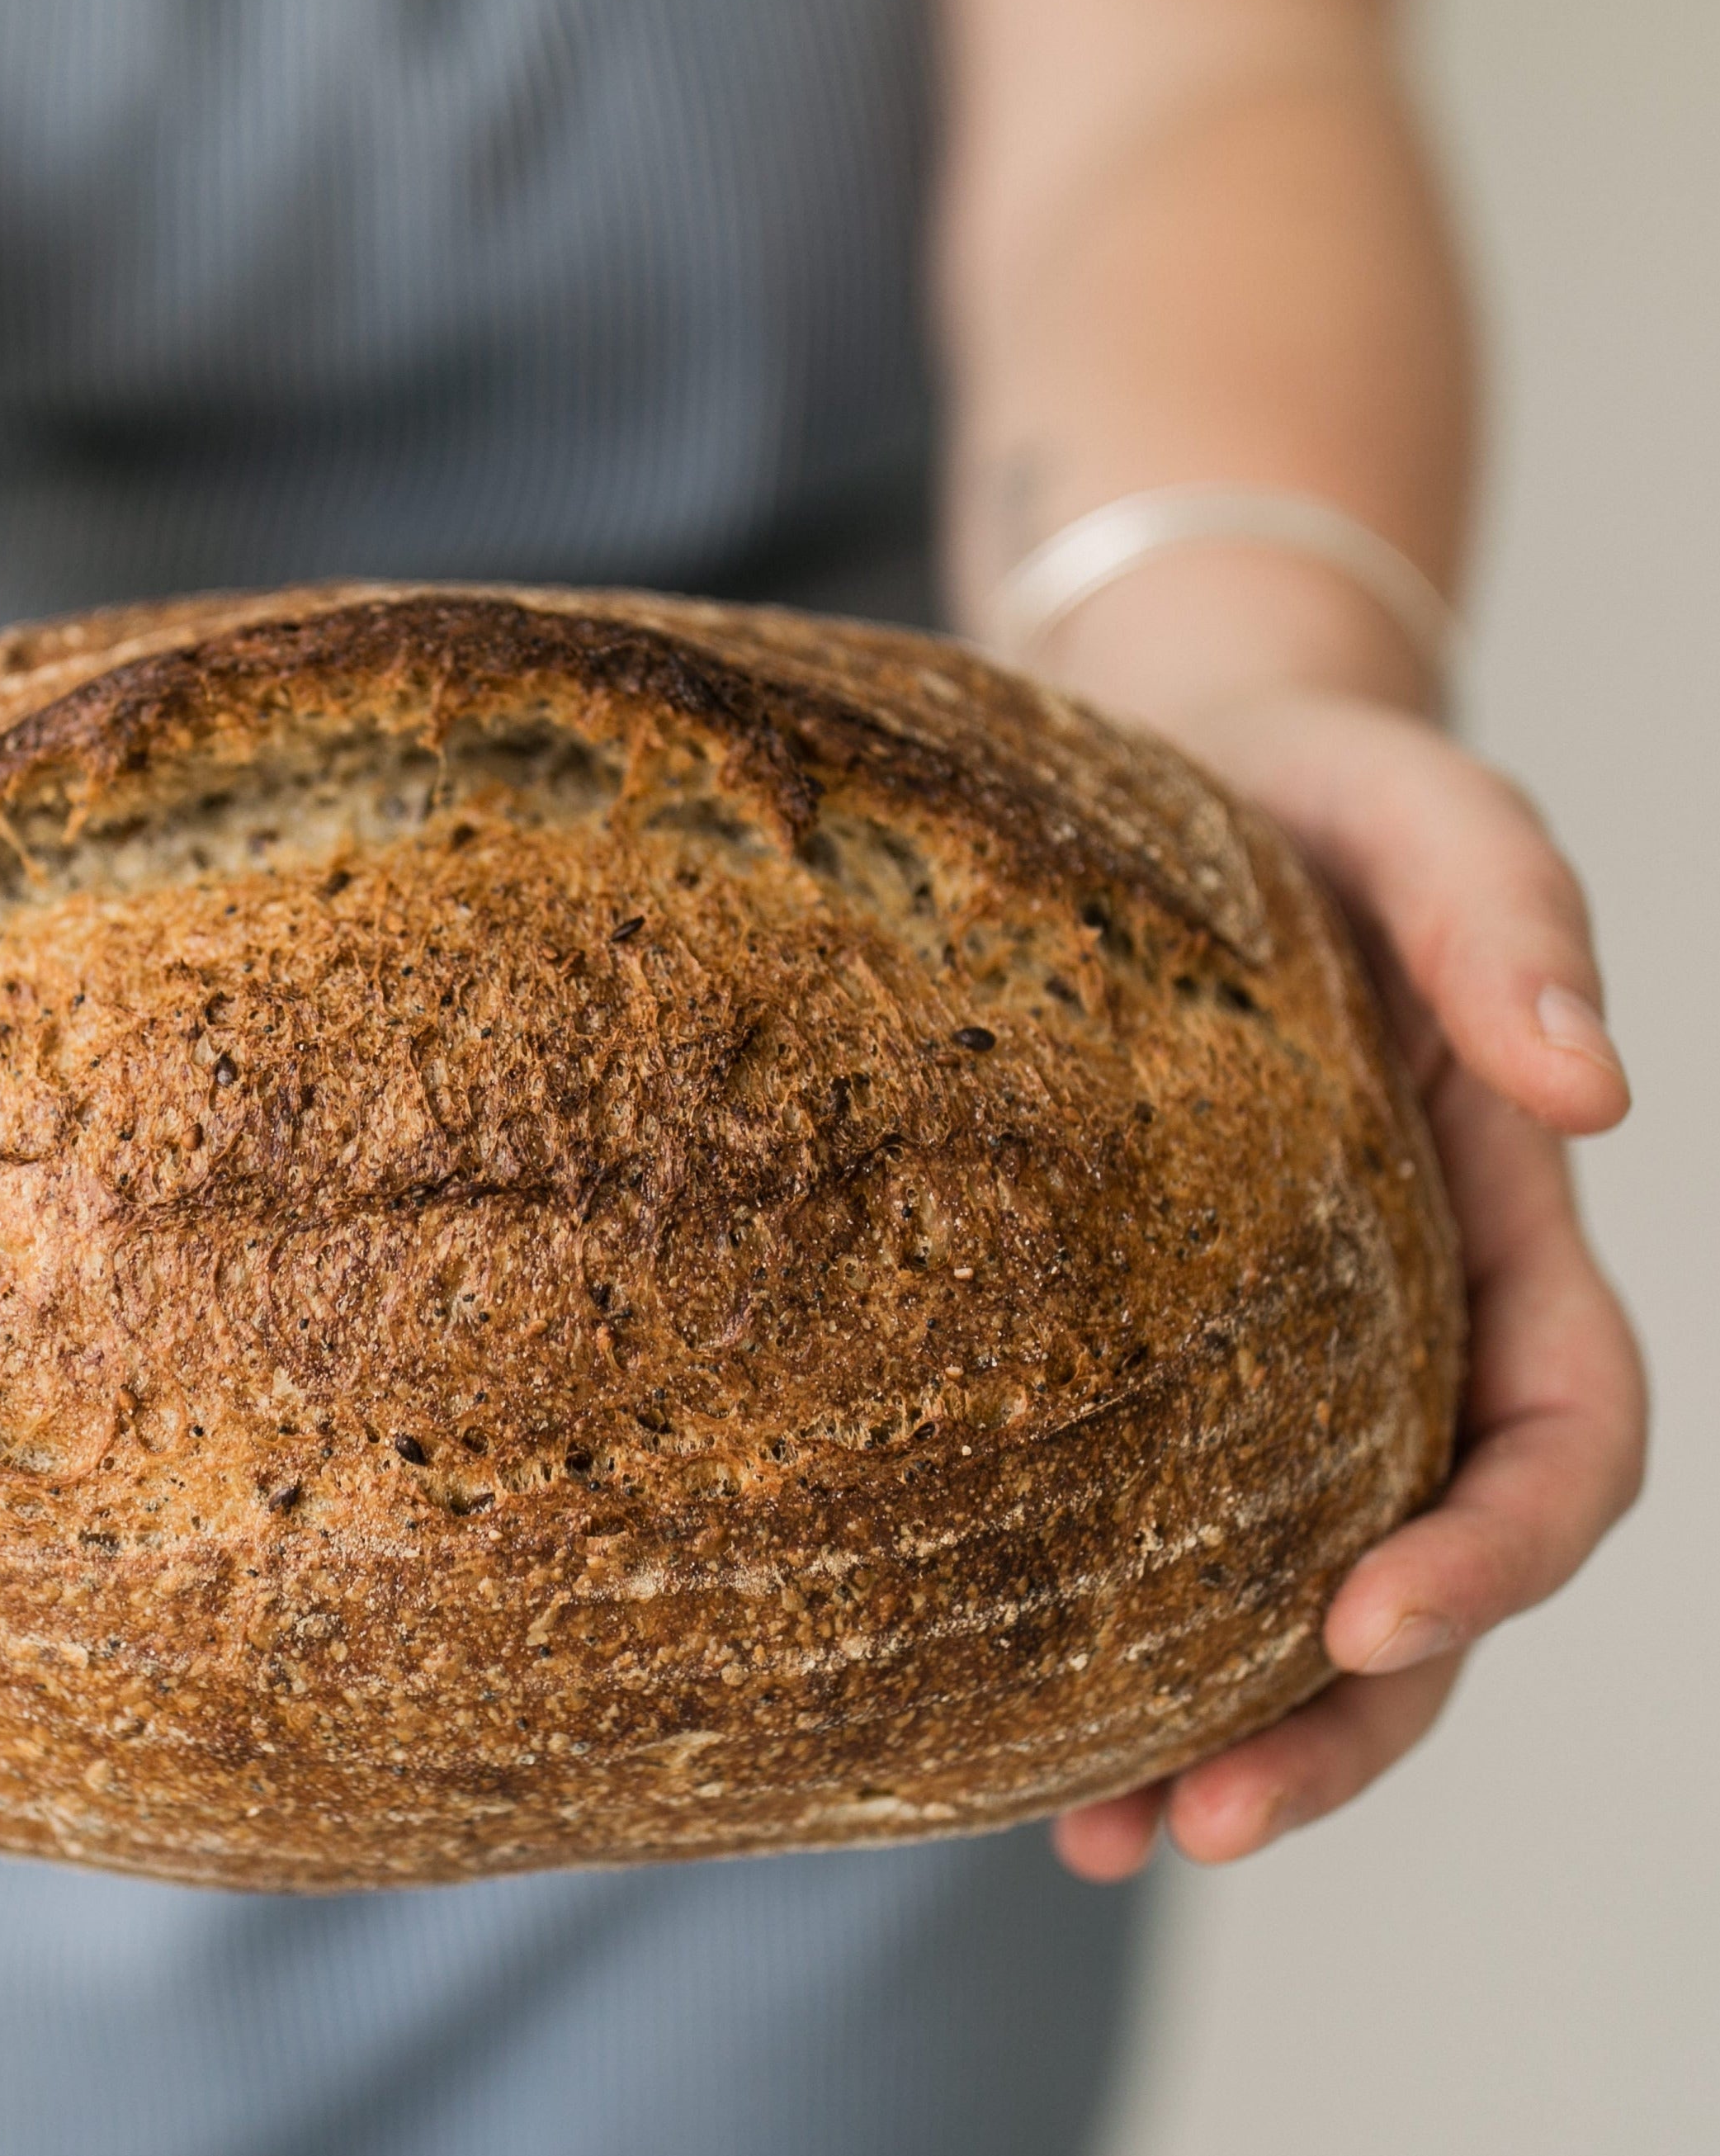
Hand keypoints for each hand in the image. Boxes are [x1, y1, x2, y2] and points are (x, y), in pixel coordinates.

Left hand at [1048, 688, 1647, 1878]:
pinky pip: (1149, 1504)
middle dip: (1338, 1723)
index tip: (1366, 1620)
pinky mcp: (1139, 1334)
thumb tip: (1592, 1085)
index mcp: (1501, 1226)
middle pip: (1422, 1575)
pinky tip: (1002, 1710)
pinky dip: (1099, 1618)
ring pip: (1281, 1586)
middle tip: (1191, 1820)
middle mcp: (1402, 1320)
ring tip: (1090, 1832)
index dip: (1493, 1552)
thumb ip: (1507, 921)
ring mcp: (1275, 1345)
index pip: (1555, 1436)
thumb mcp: (1417, 810)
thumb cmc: (1312, 785)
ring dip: (1214, 1727)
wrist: (1174, 762)